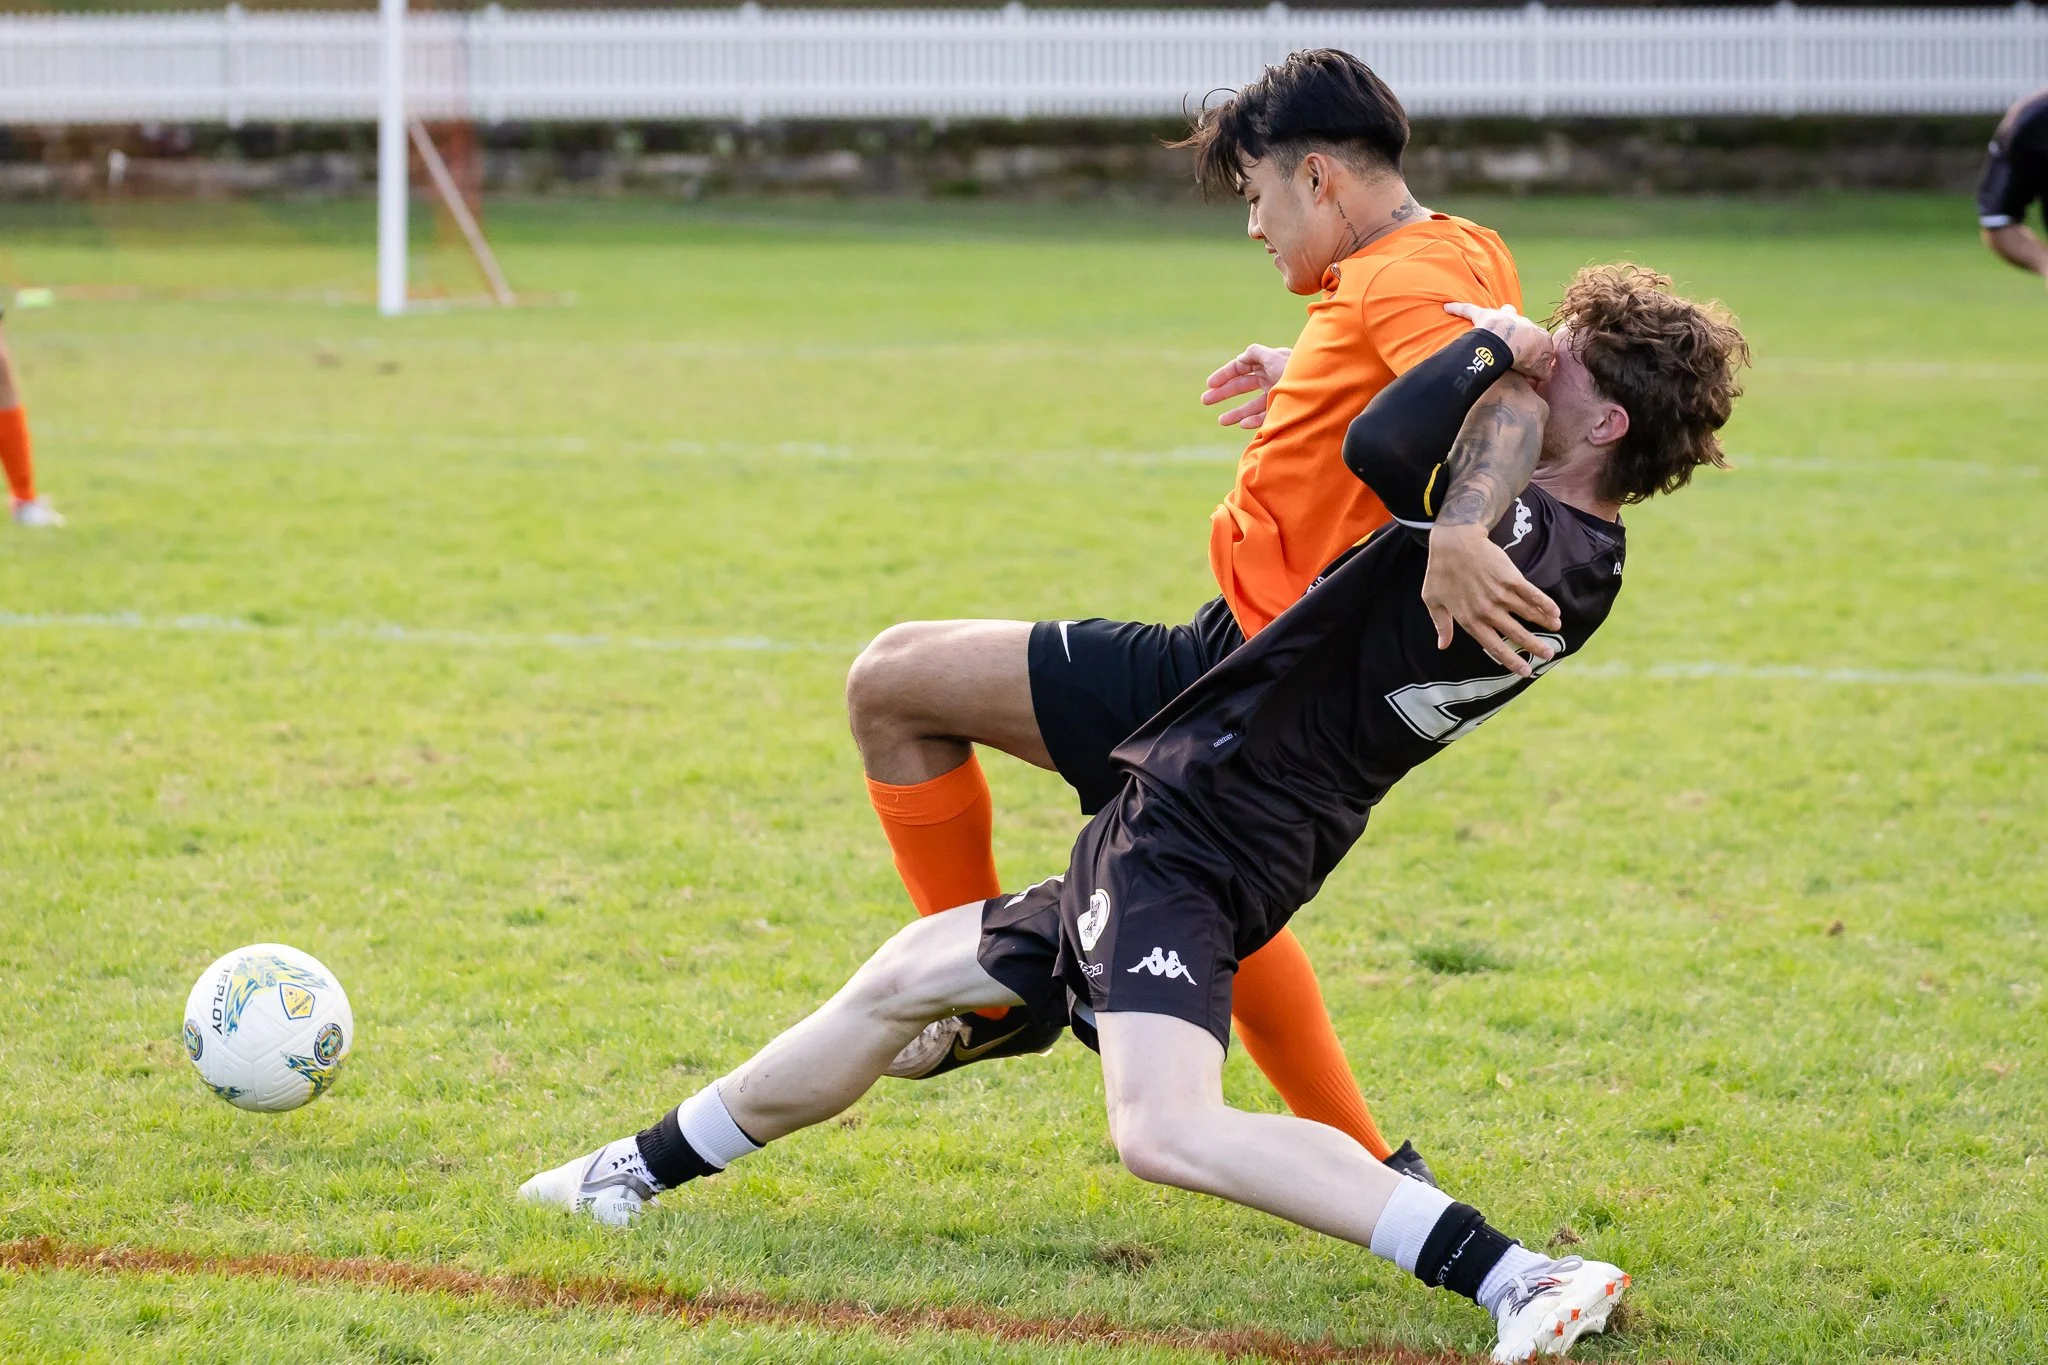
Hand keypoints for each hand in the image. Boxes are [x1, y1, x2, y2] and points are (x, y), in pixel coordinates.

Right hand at [1201, 344, 1290, 429]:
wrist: (1323, 390)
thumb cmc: (1298, 372)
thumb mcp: (1274, 358)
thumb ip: (1256, 354)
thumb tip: (1242, 356)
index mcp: (1268, 362)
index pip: (1242, 367)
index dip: (1225, 374)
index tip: (1209, 384)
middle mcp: (1272, 377)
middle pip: (1243, 385)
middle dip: (1223, 393)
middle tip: (1205, 400)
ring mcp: (1278, 394)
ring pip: (1252, 404)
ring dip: (1236, 412)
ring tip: (1221, 421)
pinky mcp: (1285, 409)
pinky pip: (1265, 415)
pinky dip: (1254, 420)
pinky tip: (1243, 424)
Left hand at [1421, 522, 1563, 676]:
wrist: (1454, 542)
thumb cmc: (1441, 571)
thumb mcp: (1432, 601)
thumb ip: (1442, 625)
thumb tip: (1442, 645)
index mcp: (1469, 620)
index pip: (1494, 647)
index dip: (1511, 661)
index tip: (1526, 672)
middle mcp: (1487, 611)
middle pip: (1516, 634)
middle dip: (1534, 646)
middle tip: (1548, 655)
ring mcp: (1500, 594)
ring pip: (1527, 614)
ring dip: (1544, 623)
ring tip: (1556, 629)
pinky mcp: (1510, 578)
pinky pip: (1532, 594)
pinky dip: (1545, 604)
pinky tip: (1556, 612)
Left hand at [1443, 301, 1553, 379]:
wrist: (1512, 343)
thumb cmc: (1527, 357)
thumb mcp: (1540, 369)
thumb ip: (1542, 371)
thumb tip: (1543, 376)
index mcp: (1536, 334)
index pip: (1537, 340)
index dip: (1533, 349)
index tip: (1529, 357)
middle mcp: (1520, 321)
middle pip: (1521, 322)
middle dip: (1518, 327)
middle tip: (1513, 336)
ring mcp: (1501, 317)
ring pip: (1502, 310)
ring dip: (1498, 315)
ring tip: (1491, 319)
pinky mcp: (1483, 316)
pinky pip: (1468, 310)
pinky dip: (1458, 308)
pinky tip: (1447, 306)